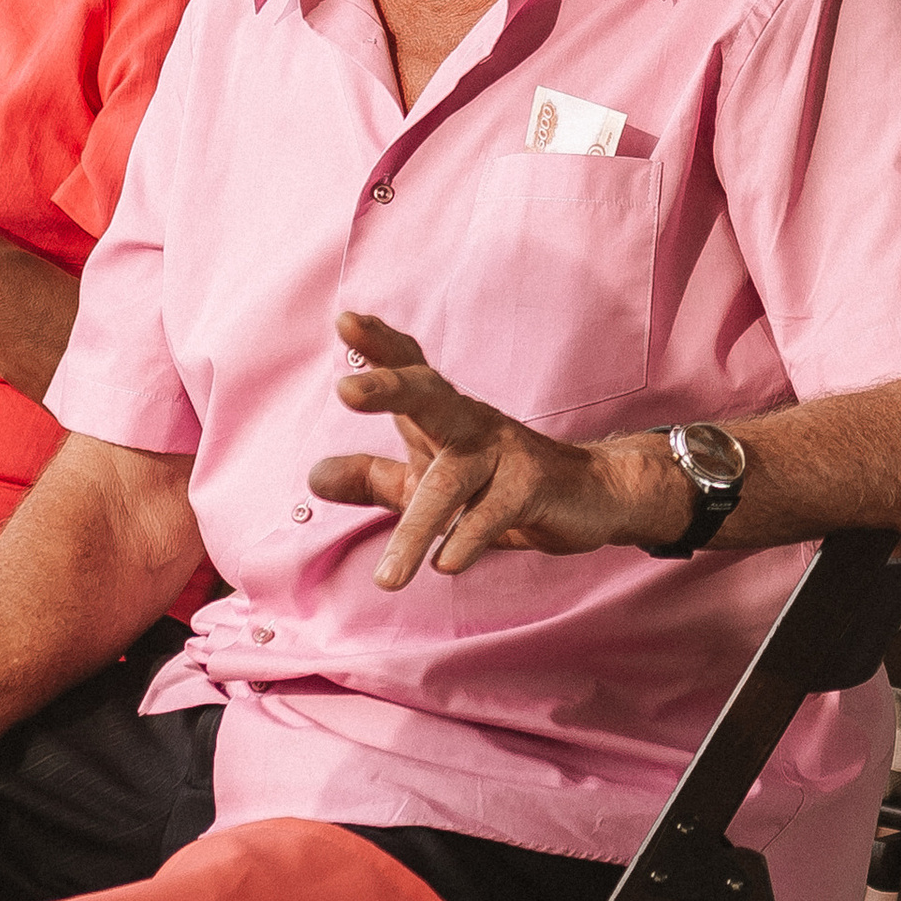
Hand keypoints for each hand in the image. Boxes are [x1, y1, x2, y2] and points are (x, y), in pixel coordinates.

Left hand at [308, 313, 689, 585]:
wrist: (588, 496)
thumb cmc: (497, 482)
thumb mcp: (429, 481)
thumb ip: (374, 480)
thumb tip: (313, 478)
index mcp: (443, 415)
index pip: (409, 370)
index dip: (379, 345)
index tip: (345, 321)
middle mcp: (470, 423)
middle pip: (427, 396)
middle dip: (387, 389)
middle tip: (345, 390)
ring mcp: (503, 452)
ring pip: (452, 482)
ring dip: (416, 529)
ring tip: (388, 579)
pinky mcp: (532, 487)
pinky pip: (493, 514)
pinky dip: (467, 540)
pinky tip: (445, 565)